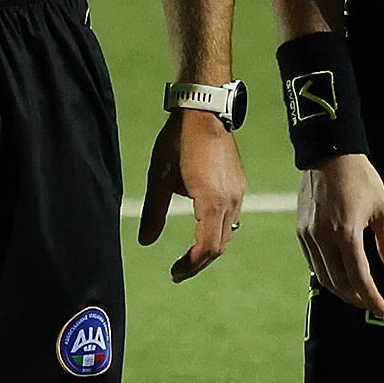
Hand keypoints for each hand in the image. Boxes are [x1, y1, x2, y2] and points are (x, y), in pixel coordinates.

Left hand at [140, 108, 245, 281]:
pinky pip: (233, 219)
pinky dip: (218, 232)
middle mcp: (230, 200)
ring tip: (188, 255)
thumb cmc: (178, 140)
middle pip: (220, 246)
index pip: (206, 248)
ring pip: (229, 234)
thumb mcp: (159, 175)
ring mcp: (238, 192)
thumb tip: (145, 242)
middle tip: (178, 271)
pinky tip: (203, 230)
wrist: (204, 109)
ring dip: (209, 248)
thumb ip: (154, 211)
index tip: (173, 273)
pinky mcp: (239, 184)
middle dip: (199, 263)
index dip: (190, 266)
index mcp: (211, 201)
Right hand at [297, 153, 383, 316]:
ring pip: (323, 277)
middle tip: (371, 304)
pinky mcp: (301, 231)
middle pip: (339, 284)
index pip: (359, 279)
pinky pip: (313, 263)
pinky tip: (340, 275)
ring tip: (358, 294)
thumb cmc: (360, 178)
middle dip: (357, 299)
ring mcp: (308, 235)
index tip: (382, 309)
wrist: (329, 153)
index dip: (371, 299)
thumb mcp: (383, 210)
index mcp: (347, 233)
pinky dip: (327, 276)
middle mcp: (323, 237)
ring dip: (341, 291)